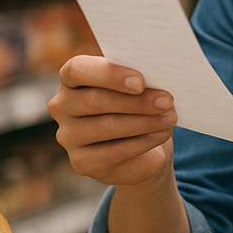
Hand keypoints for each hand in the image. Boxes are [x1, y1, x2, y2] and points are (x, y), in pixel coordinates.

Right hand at [47, 55, 177, 187]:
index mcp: (71, 79)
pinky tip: (162, 134)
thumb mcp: (136, 88)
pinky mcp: (82, 162)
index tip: (141, 81)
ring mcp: (68, 136)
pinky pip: (115, 151)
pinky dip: (143, 141)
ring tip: (170, 117)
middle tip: (167, 100)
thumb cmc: (136, 106)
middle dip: (136, 101)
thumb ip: (136, 80)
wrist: (140, 148)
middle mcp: (62, 106)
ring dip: (144, 121)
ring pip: (107, 126)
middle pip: (95, 100)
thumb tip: (157, 77)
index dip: (109, 74)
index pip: (77, 70)